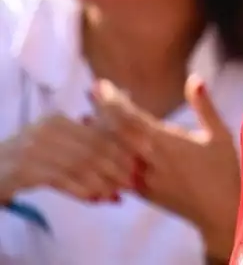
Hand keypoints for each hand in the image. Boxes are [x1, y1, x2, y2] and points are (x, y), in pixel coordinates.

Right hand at [0, 112, 132, 202]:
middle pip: (92, 149)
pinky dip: (81, 191)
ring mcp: (33, 149)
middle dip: (116, 167)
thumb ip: (85, 141)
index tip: (142, 163)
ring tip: (117, 196)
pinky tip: (95, 200)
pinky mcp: (23, 169)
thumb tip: (125, 145)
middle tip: (133, 183)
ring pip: (79, 166)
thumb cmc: (28, 159)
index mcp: (58, 120)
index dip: (122, 148)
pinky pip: (60, 180)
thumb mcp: (56, 143)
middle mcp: (46, 130)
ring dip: (102, 183)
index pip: (98, 132)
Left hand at [90, 77, 239, 258]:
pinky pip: (117, 174)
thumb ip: (204, 107)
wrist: (221, 210)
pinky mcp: (143, 193)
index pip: (133, 118)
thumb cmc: (224, 169)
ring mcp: (144, 178)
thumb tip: (195, 78)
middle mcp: (151, 160)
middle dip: (102, 111)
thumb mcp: (219, 134)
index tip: (101, 85)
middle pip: (117, 133)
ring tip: (84, 118)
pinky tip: (97, 151)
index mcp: (168, 142)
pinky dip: (105, 159)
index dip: (115, 101)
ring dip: (98, 135)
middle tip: (87, 93)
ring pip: (113, 154)